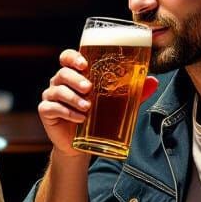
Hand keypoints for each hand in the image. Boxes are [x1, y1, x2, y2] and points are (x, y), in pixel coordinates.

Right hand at [38, 49, 157, 156]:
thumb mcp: (117, 103)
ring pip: (57, 90)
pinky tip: (79, 118)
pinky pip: (51, 108)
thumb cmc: (98, 117)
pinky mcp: (46, 112)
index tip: (84, 63)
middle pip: (62, 73)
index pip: (67, 57)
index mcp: (74, 74)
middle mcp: (60, 82)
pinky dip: (66, 112)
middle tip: (89, 88)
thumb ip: (133, 91)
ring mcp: (51, 97)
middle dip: (75, 79)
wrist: (83, 144)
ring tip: (87, 107)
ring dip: (73, 98)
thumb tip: (153, 80)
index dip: (72, 57)